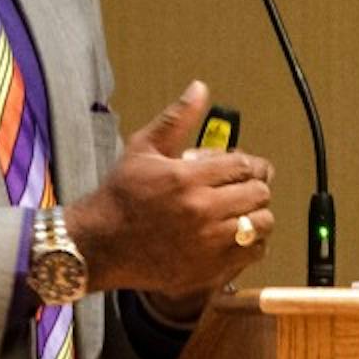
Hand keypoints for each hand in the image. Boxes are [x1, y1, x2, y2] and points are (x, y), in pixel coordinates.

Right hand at [64, 81, 274, 298]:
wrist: (98, 244)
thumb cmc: (120, 195)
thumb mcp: (143, 148)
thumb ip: (176, 119)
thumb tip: (200, 88)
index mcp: (188, 178)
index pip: (244, 166)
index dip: (251, 164)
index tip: (246, 168)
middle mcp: (201, 211)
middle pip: (258, 194)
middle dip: (255, 187)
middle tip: (246, 188)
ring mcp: (206, 244)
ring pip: (261, 225)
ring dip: (257, 215)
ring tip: (243, 212)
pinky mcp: (207, 270)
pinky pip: (251, 254)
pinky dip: (252, 244)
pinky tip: (237, 235)